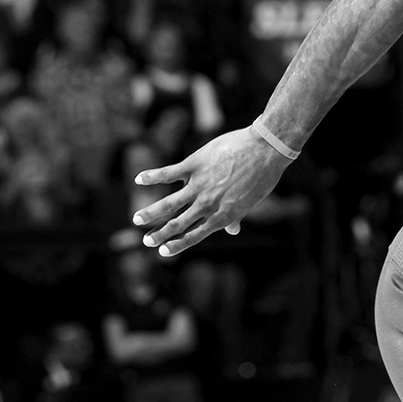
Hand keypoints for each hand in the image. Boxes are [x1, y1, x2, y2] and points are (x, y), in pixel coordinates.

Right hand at [131, 127, 291, 256]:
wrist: (266, 149)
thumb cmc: (262, 176)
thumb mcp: (251, 201)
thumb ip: (236, 216)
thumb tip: (233, 231)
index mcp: (222, 216)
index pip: (195, 235)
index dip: (178, 245)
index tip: (163, 252)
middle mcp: (208, 204)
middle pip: (178, 223)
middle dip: (160, 234)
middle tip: (146, 241)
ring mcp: (200, 186)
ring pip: (169, 204)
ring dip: (150, 213)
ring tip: (137, 220)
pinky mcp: (195, 165)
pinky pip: (169, 173)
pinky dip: (152, 176)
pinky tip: (139, 179)